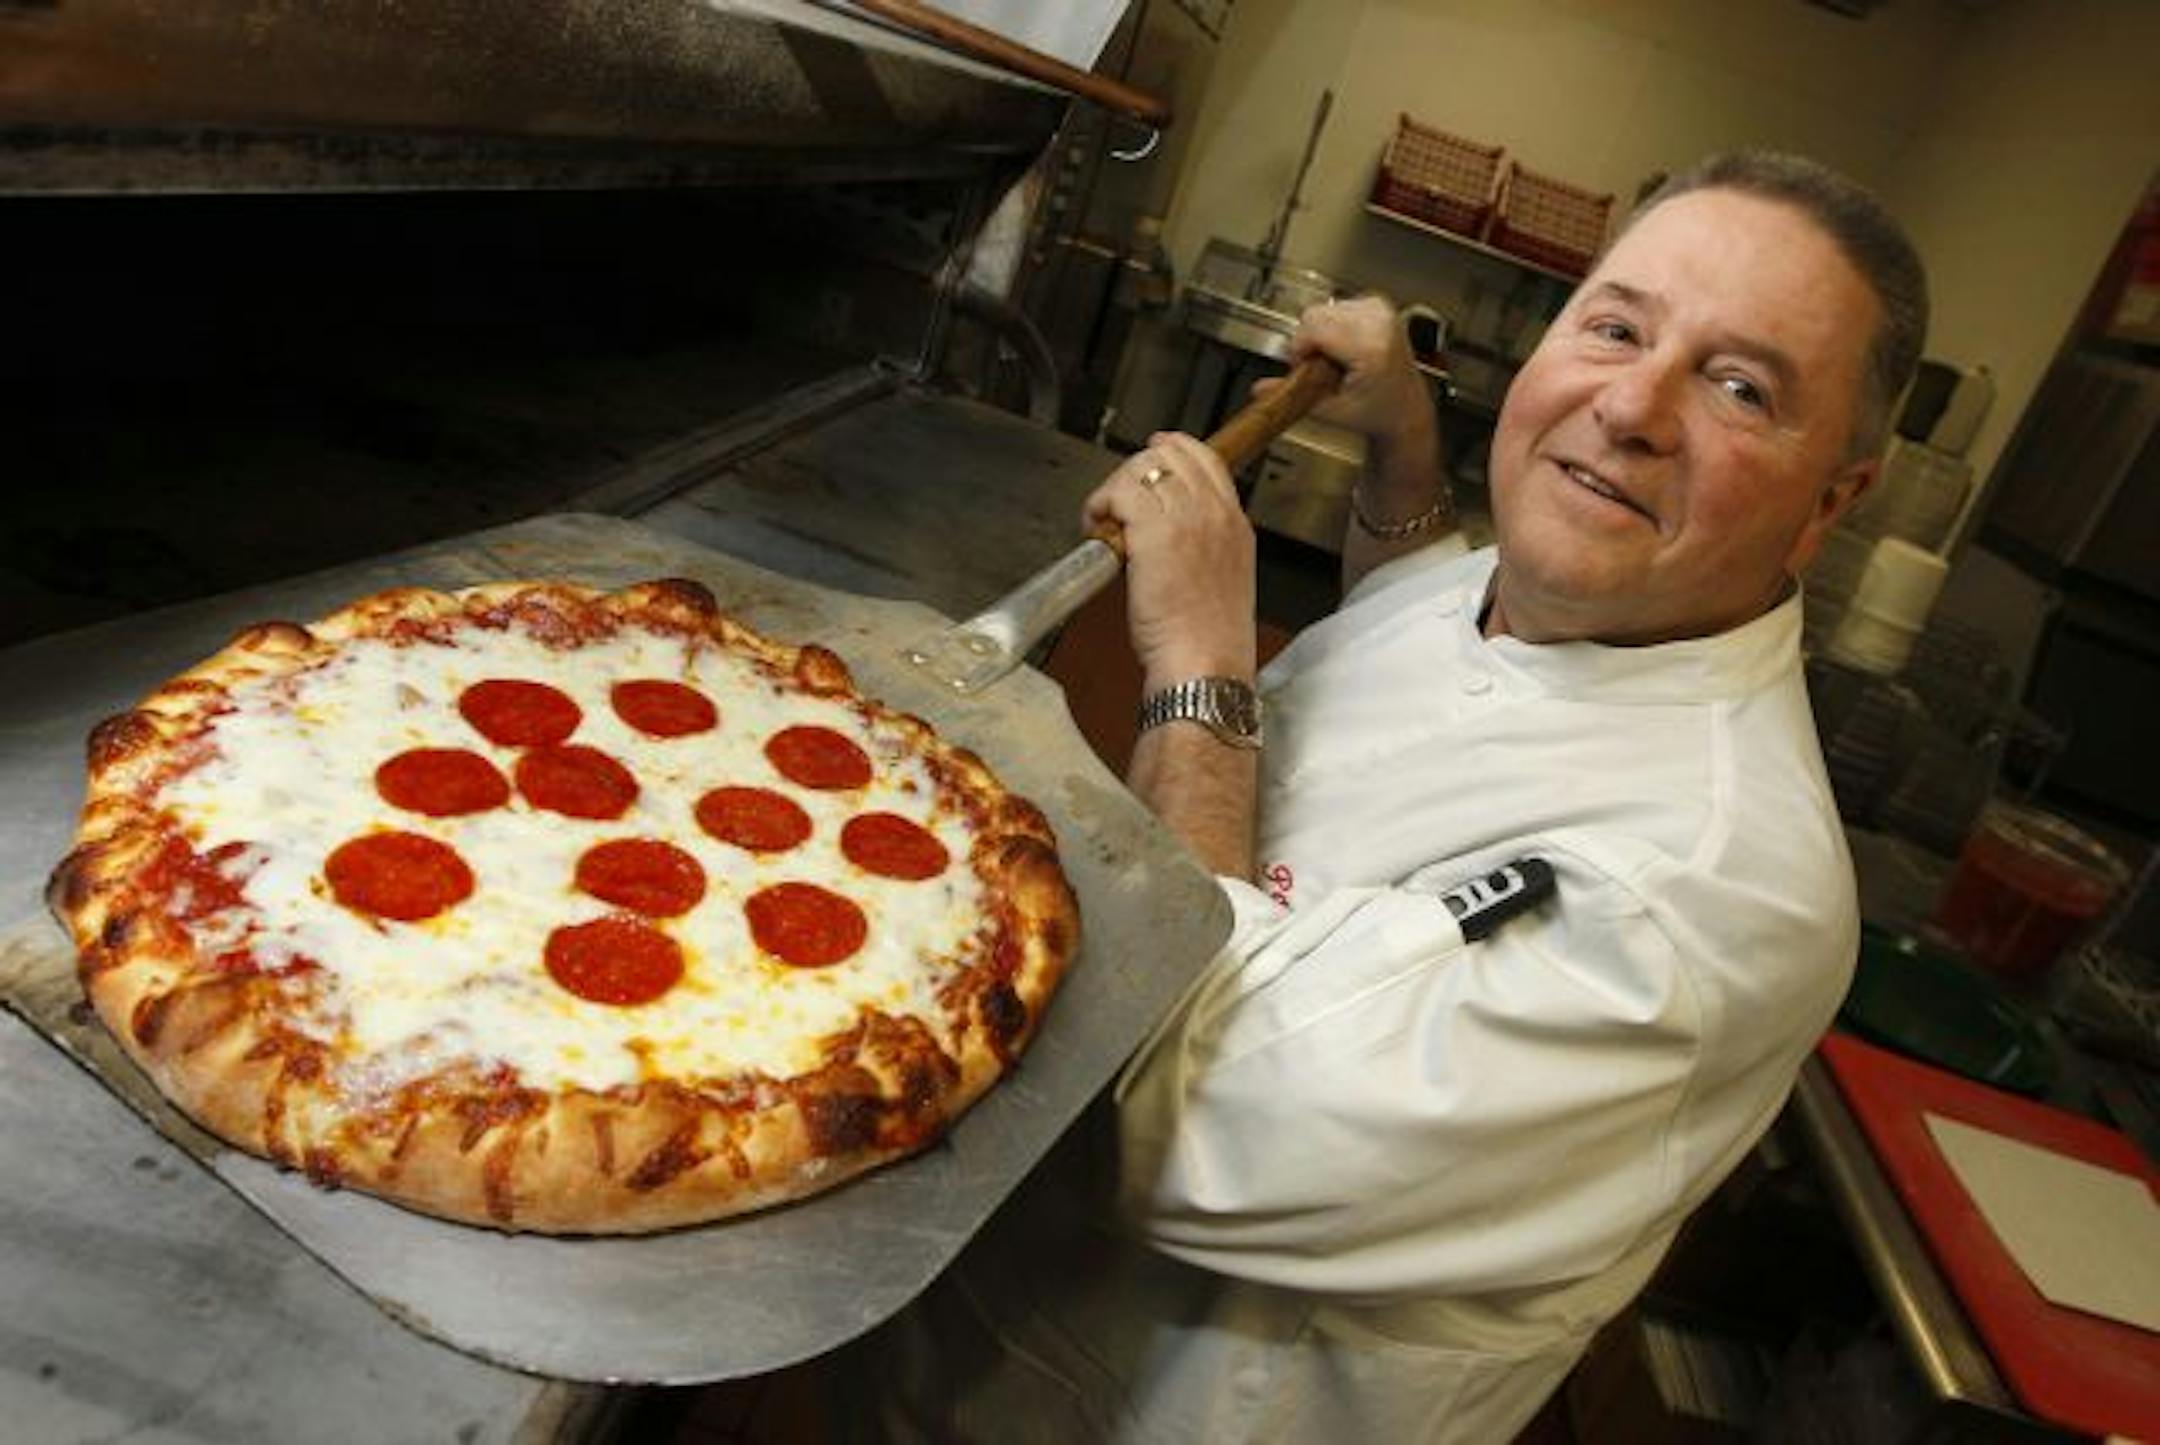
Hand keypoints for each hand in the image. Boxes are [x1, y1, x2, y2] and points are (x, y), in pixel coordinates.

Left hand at [1081, 433, 1255, 690]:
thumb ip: (1201, 547)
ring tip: (1104, 520)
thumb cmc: (1207, 640)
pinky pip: (1120, 494)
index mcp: (1235, 525)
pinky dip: (1100, 505)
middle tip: (1115, 501)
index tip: (1150, 454)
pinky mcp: (1155, 534)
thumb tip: (1167, 534)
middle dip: (1134, 471)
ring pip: (1142, 470)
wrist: (1205, 664)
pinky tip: (1096, 529)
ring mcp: (1188, 520)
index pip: (1205, 460)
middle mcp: (1215, 514)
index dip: (1172, 449)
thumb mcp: (1220, 581)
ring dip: (1114, 489)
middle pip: (1170, 456)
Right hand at [1255, 294, 1430, 448]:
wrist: (1405, 410)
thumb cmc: (1378, 413)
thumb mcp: (1330, 411)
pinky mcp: (1380, 306)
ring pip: (1325, 308)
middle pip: (1316, 313)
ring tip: (1334, 359)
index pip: (1313, 326)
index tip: (1303, 367)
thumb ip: (1291, 397)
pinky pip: (1338, 306)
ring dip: (1321, 332)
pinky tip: (1344, 347)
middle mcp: (1379, 322)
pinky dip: (1333, 326)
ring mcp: (1382, 311)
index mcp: (1370, 347)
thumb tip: (1259, 389)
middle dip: (1309, 340)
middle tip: (1319, 367)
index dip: (1300, 348)